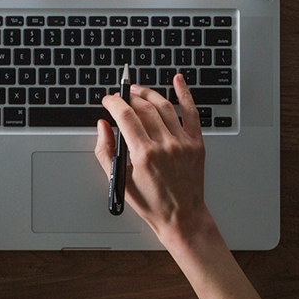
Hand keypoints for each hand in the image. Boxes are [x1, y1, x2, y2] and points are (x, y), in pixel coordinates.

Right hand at [95, 74, 212, 246]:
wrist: (182, 217)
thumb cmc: (151, 203)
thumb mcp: (119, 180)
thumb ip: (105, 151)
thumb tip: (102, 126)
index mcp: (144, 154)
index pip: (125, 116)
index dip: (114, 103)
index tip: (107, 100)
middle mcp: (165, 145)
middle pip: (143, 108)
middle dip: (128, 97)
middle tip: (120, 97)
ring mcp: (183, 142)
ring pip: (164, 106)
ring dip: (148, 94)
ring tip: (137, 91)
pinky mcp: (196, 143)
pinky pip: (192, 112)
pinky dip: (185, 94)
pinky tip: (178, 80)